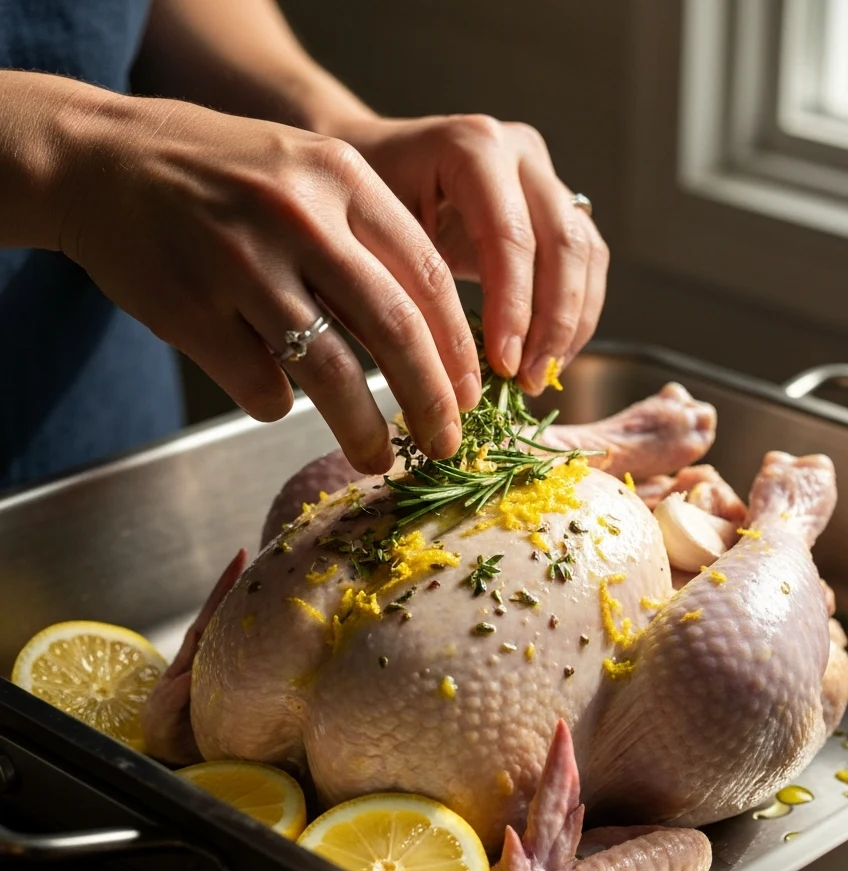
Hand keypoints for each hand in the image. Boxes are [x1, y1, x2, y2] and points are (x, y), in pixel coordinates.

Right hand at [59, 94, 480, 473]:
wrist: (100, 161)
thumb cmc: (221, 176)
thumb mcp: (307, 174)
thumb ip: (369, 240)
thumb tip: (433, 343)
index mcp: (341, 177)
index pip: (427, 276)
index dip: (458, 347)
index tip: (471, 395)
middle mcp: (299, 216)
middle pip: (394, 328)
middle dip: (431, 399)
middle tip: (447, 445)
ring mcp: (240, 263)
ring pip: (331, 371)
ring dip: (364, 428)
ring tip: (379, 458)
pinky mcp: (191, 309)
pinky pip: (259, 385)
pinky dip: (277, 406)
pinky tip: (279, 402)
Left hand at [338, 114, 609, 393]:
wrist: (370, 162)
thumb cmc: (360, 200)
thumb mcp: (372, 233)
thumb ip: (411, 286)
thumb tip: (446, 367)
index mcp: (473, 148)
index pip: (510, 236)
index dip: (514, 307)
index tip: (503, 365)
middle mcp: (520, 153)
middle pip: (564, 244)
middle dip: (552, 323)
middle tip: (527, 379)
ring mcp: (545, 178)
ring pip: (586, 254)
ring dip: (571, 324)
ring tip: (539, 376)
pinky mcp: (558, 209)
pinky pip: (587, 264)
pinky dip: (575, 316)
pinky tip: (547, 356)